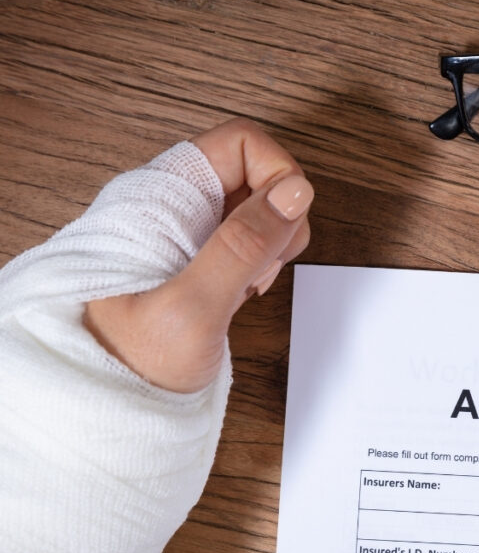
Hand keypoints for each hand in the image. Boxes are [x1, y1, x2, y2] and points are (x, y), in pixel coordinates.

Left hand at [83, 118, 313, 392]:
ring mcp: (190, 236)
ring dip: (273, 243)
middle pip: (256, 172)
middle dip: (280, 215)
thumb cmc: (130, 364)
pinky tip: (244, 293)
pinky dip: (263, 264)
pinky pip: (249, 241)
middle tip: (264, 263)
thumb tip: (293, 192)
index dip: (277, 173)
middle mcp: (175, 208)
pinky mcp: (201, 263)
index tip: (284, 221)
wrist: (110, 409)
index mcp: (160, 200)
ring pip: (258, 208)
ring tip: (250, 284)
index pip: (240, 143)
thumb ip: (243, 245)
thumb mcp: (193, 306)